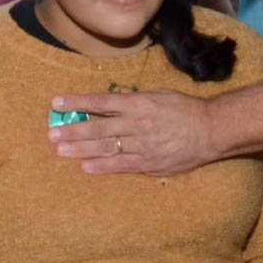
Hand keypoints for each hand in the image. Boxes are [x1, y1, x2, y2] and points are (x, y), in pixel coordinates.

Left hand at [48, 89, 214, 174]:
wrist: (210, 130)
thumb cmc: (184, 109)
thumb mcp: (158, 95)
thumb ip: (134, 101)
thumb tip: (109, 104)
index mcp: (138, 103)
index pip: (101, 101)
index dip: (77, 102)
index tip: (56, 103)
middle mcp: (137, 123)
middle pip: (98, 127)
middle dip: (73, 130)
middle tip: (52, 134)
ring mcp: (142, 145)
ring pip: (106, 147)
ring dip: (81, 149)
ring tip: (60, 151)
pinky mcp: (149, 163)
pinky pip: (122, 165)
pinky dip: (102, 166)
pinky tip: (85, 167)